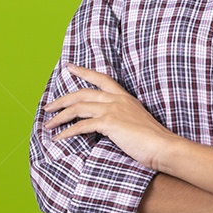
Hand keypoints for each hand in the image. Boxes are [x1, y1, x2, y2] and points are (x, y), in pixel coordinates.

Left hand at [42, 64, 179, 170]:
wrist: (163, 146)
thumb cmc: (153, 139)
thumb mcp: (136, 121)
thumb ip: (122, 118)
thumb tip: (108, 125)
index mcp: (124, 97)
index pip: (101, 78)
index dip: (83, 71)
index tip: (69, 66)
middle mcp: (117, 99)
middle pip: (82, 93)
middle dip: (62, 100)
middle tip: (48, 107)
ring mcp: (113, 109)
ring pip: (78, 107)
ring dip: (60, 116)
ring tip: (48, 124)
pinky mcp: (109, 123)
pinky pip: (81, 126)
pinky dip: (67, 132)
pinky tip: (58, 138)